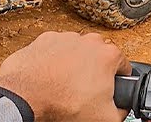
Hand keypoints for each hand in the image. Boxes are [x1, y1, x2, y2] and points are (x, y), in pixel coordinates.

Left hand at [0, 31, 130, 121]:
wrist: (26, 96)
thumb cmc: (62, 103)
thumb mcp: (105, 118)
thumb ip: (122, 111)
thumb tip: (122, 108)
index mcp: (108, 54)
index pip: (124, 66)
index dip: (118, 82)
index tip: (111, 91)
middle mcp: (88, 40)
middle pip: (99, 57)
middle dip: (95, 72)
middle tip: (86, 91)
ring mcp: (65, 38)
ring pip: (77, 52)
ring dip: (74, 65)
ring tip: (65, 86)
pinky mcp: (44, 40)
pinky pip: (55, 51)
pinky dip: (53, 62)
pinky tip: (50, 78)